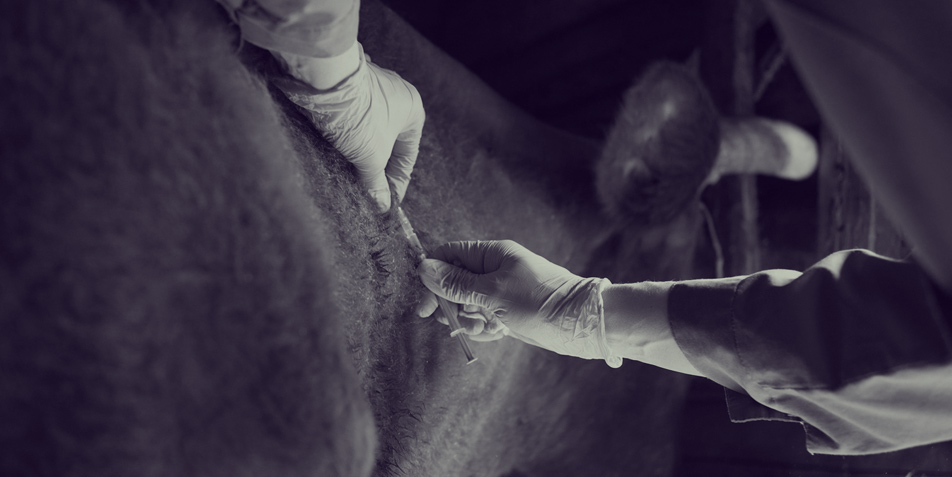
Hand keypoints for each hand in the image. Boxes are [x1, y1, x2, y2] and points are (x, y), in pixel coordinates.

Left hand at [275, 43, 424, 211]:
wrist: (322, 80)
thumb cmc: (357, 115)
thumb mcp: (371, 157)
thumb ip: (377, 184)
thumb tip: (382, 206)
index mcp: (413, 110)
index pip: (408, 156)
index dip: (397, 183)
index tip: (387, 203)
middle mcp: (396, 94)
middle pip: (389, 143)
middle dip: (377, 168)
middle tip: (368, 193)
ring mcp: (372, 86)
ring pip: (370, 130)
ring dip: (362, 152)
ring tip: (350, 175)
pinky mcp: (348, 85)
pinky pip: (352, 117)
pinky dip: (347, 135)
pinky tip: (337, 150)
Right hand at [416, 240, 621, 366]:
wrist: (579, 324)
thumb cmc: (538, 301)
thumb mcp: (492, 292)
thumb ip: (456, 283)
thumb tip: (424, 268)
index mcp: (491, 254)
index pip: (449, 256)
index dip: (432, 276)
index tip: (424, 303)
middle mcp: (494, 270)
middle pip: (454, 282)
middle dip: (450, 304)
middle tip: (450, 321)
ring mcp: (501, 292)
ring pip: (467, 304)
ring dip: (467, 320)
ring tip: (484, 328)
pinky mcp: (508, 312)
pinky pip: (483, 319)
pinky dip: (483, 329)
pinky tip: (495, 334)